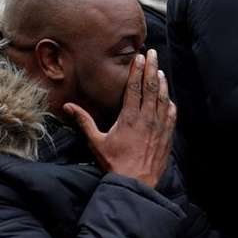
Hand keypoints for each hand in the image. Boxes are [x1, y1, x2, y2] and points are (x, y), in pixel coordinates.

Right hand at [64, 49, 176, 187]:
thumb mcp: (96, 142)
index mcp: (129, 118)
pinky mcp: (166, 136)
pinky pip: (171, 115)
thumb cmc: (114, 163)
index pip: (134, 88)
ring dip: (161, 83)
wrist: (135, 183)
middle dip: (151, 69)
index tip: (139, 57)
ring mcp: (159, 127)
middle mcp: (146, 119)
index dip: (137, 71)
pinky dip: (170, 104)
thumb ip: (84, 121)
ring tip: (159, 70)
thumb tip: (67, 106)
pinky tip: (169, 98)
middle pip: (150, 88)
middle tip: (152, 54)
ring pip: (163, 99)